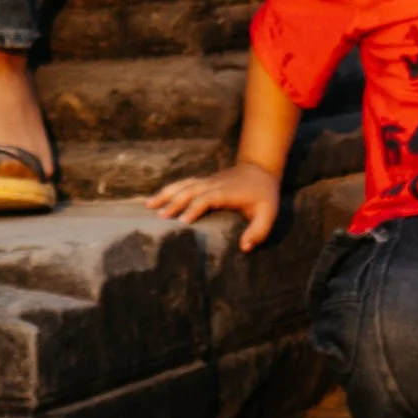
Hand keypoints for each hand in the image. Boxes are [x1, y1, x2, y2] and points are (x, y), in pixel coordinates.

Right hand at [148, 160, 283, 251]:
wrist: (260, 169)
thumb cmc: (264, 195)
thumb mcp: (269, 215)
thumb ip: (258, 232)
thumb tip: (243, 248)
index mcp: (227, 192)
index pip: (207, 199)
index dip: (194, 208)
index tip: (182, 222)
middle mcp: (214, 184)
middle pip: (190, 190)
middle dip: (174, 202)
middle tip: (159, 218)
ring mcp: (207, 181)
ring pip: (183, 184)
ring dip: (166, 193)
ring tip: (149, 205)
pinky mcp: (204, 181)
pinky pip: (183, 183)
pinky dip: (169, 189)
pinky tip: (158, 198)